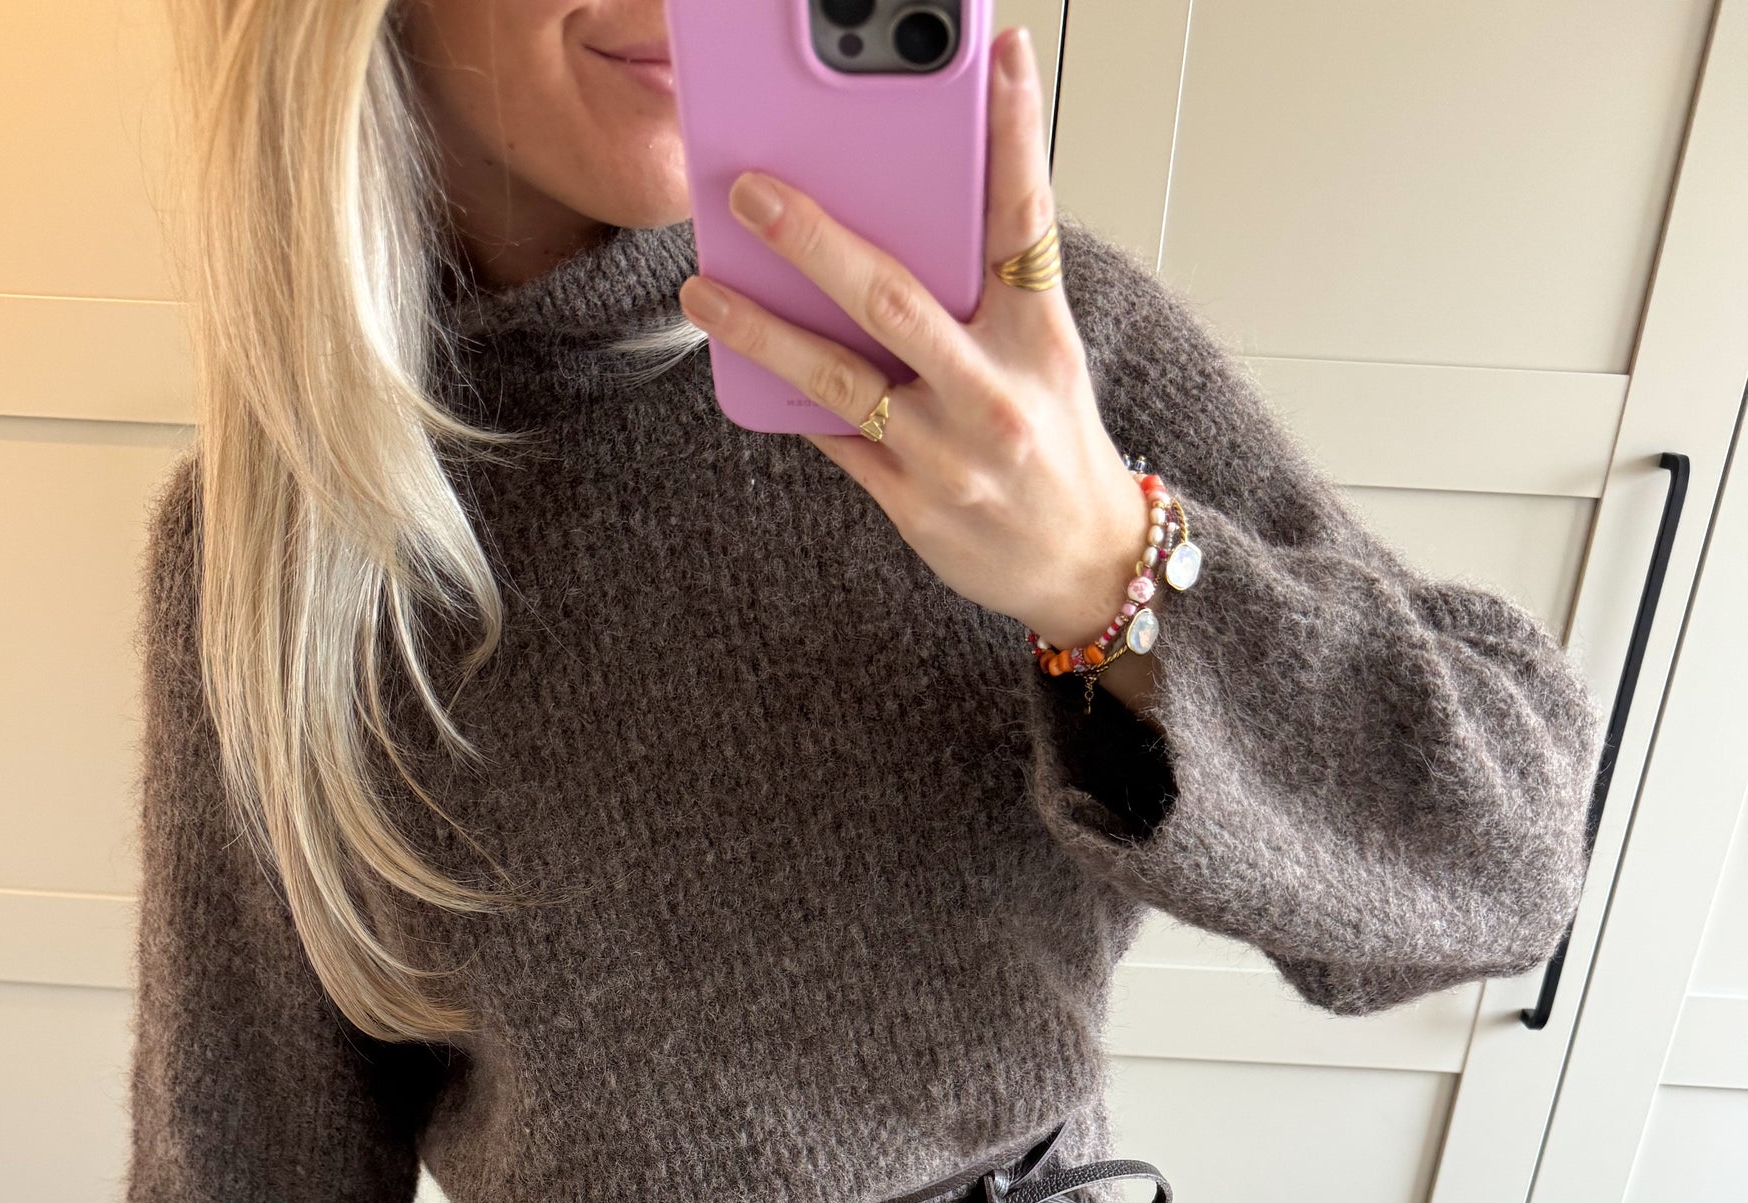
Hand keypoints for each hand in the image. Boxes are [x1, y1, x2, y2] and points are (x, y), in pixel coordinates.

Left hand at [675, 24, 1158, 710]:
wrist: (1080, 563)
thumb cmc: (1052, 441)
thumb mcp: (1044, 354)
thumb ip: (990, 287)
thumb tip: (914, 208)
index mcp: (1039, 339)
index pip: (1026, 221)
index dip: (1013, 135)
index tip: (998, 57)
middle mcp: (995, 394)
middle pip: (895, 299)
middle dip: (816, 240)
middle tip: (754, 190)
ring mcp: (948, 455)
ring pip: (840, 379)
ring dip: (763, 329)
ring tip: (704, 289)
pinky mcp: (913, 504)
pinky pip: (836, 440)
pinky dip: (789, 398)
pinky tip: (742, 360)